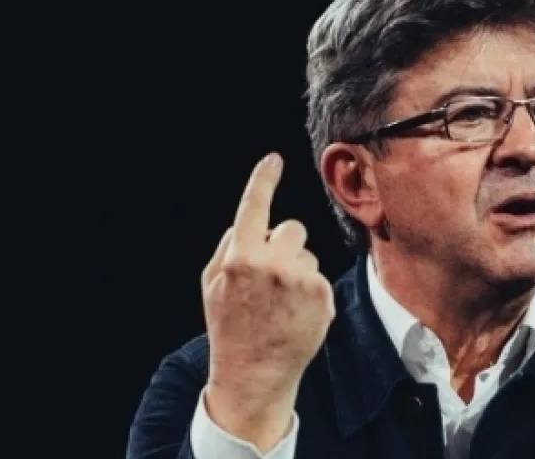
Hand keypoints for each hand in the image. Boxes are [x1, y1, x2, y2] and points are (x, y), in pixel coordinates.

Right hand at [201, 153, 335, 448]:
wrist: (254, 375)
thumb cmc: (230, 327)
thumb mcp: (212, 285)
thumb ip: (228, 248)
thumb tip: (246, 222)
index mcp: (239, 257)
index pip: (253, 206)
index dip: (263, 179)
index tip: (273, 160)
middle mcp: (271, 263)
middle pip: (292, 229)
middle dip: (284, 246)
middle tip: (272, 278)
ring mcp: (300, 279)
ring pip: (307, 253)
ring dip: (298, 269)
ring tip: (282, 303)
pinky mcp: (322, 295)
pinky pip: (319, 276)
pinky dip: (310, 291)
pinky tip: (296, 314)